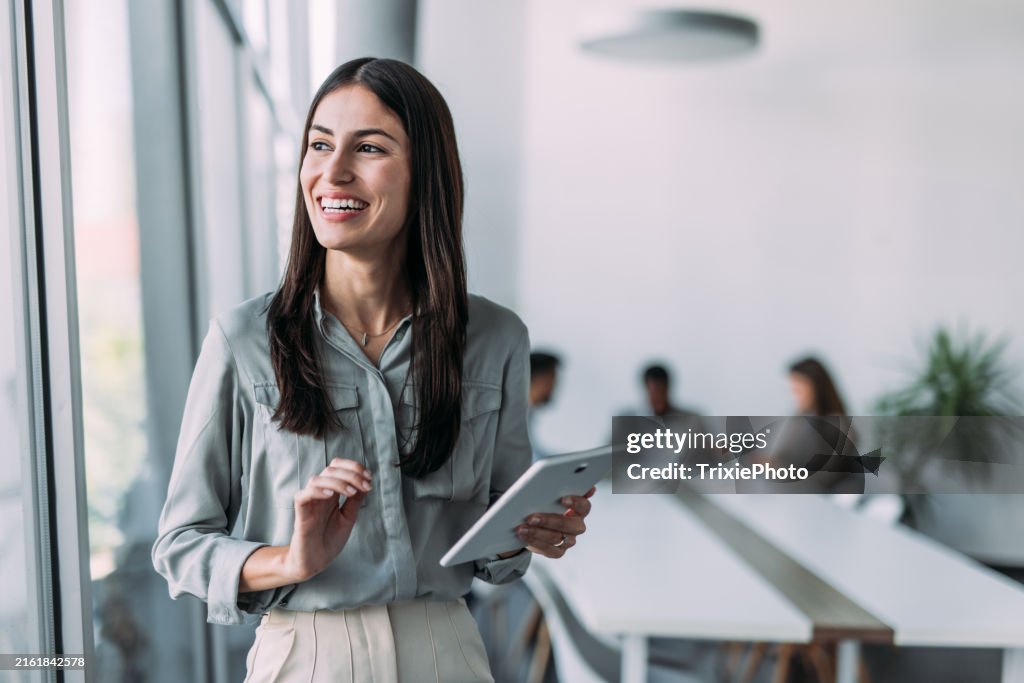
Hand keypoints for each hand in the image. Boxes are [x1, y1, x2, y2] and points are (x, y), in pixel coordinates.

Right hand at [282, 458, 371, 581]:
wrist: (316, 562)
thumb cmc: (330, 540)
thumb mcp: (348, 518)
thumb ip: (355, 501)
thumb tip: (366, 482)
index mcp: (331, 493)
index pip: (338, 469)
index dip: (353, 468)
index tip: (369, 478)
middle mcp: (320, 495)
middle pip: (330, 470)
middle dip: (351, 474)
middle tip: (365, 485)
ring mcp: (310, 503)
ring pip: (317, 479)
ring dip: (338, 482)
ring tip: (352, 492)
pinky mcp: (300, 514)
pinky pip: (303, 495)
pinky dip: (317, 491)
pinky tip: (331, 495)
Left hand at [514, 486, 595, 557]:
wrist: (531, 520)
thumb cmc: (543, 502)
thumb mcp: (549, 492)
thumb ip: (557, 486)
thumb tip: (570, 481)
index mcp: (579, 509)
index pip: (584, 506)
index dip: (575, 503)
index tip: (562, 499)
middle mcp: (577, 525)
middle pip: (569, 525)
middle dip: (549, 521)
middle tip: (532, 517)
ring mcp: (568, 540)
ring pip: (556, 538)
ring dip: (537, 532)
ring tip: (521, 527)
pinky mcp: (558, 551)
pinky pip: (548, 550)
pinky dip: (534, 542)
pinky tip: (523, 535)